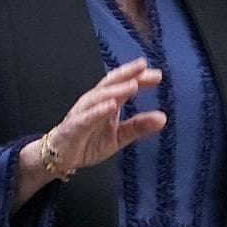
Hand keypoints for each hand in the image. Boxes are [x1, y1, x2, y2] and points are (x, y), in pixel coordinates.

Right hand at [15, 58, 164, 206]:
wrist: (63, 157)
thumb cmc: (89, 141)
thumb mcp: (119, 136)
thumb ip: (139, 126)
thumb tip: (163, 117)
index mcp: (106, 102)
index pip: (121, 84)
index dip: (137, 77)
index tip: (156, 74)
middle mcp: (94, 102)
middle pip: (110, 84)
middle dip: (127, 75)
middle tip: (145, 69)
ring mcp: (83, 112)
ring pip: (99, 97)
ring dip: (116, 90)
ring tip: (133, 85)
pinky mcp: (74, 126)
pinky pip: (87, 117)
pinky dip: (99, 110)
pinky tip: (111, 106)